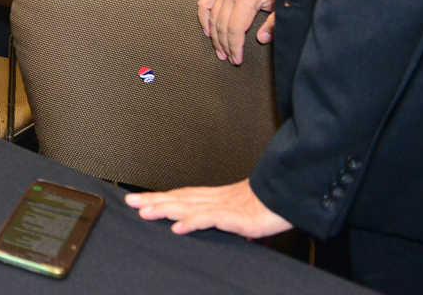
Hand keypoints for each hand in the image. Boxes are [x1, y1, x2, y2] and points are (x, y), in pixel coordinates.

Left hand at [126, 180, 292, 238]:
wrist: (292, 197)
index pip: (182, 196)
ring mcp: (226, 206)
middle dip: (154, 200)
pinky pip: (210, 218)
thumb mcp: (241, 213)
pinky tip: (178, 227)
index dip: (160, 197)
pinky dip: (193, 222)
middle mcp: (217, 199)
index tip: (140, 199)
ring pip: (189, 205)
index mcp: (216, 197)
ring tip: (145, 211)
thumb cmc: (270, 204)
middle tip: (130, 202)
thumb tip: (205, 225)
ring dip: (165, 208)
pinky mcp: (237, 217)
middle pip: (179, 198)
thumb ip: (222, 218)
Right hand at [198, 0, 275, 63]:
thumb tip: (261, 39)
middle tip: (227, 58)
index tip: (236, 59)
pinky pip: (204, 3)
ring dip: (214, 37)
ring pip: (212, 17)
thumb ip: (273, 25)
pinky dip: (203, 18)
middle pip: (222, 25)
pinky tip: (208, 31)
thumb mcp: (281, 9)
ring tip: (219, 51)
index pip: (235, 28)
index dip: (234, 47)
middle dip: (224, 45)